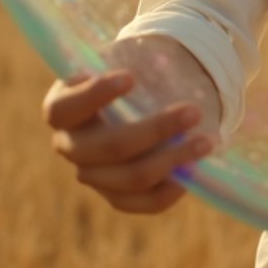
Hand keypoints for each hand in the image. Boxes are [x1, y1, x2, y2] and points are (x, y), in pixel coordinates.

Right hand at [43, 35, 222, 214]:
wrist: (127, 107)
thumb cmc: (124, 80)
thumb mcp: (121, 64)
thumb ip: (133, 66)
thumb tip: (166, 65)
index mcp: (61, 110)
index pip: (64, 109)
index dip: (95, 95)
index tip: (130, 77)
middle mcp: (69, 146)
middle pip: (111, 146)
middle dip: (157, 129)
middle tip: (194, 111)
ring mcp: (91, 175)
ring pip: (131, 177)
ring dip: (173, 159)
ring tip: (207, 142)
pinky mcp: (114, 196)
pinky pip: (141, 203)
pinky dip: (167, 192)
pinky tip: (189, 176)